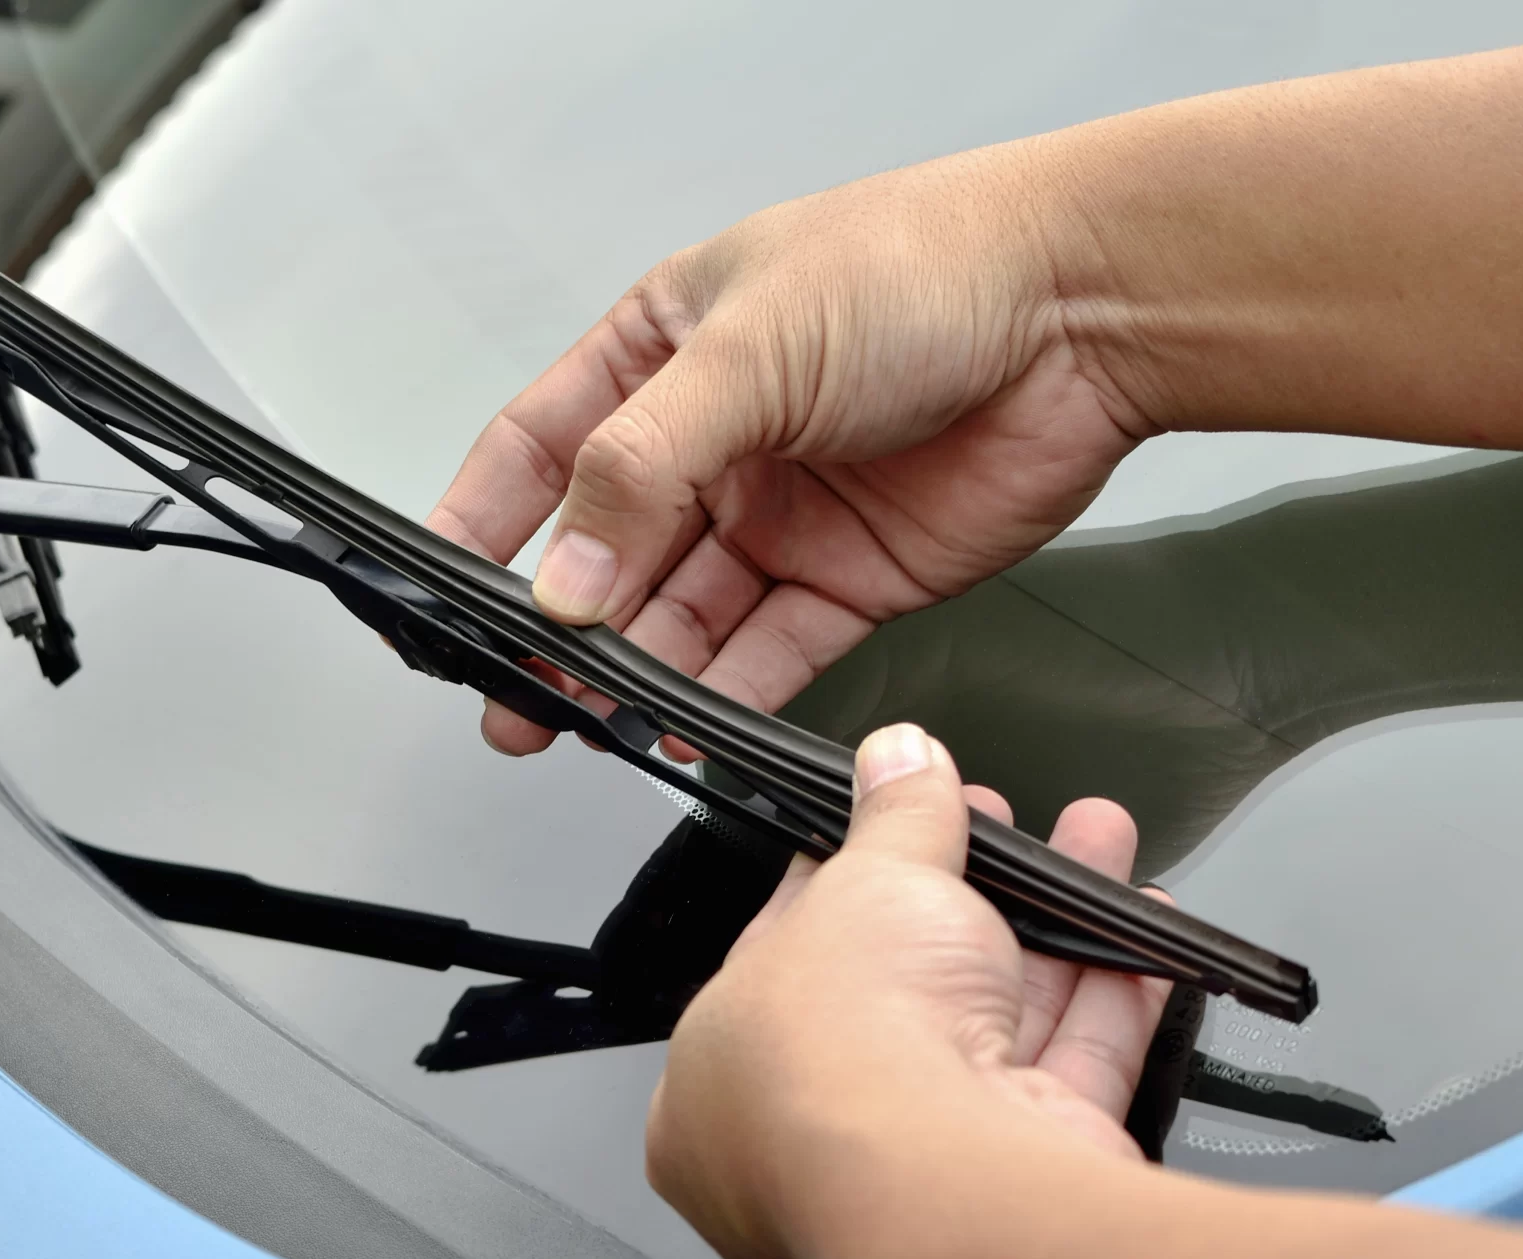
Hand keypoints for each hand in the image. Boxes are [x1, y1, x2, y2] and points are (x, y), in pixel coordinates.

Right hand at [426, 149, 1153, 756]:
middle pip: (606, 551)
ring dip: (631, 674)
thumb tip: (566, 577)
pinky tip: (684, 728)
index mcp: (665, 350)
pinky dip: (721, 697)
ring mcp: (777, 513)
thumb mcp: (749, 350)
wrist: (1087, 311)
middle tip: (513, 696)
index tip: (435, 594)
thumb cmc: (930, 267)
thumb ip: (642, 468)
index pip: (540, 448)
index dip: (481, 523)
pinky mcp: (845, 577)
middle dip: (556, 630)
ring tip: (588, 724)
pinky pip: (764, 653)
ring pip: (679, 616)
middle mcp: (714, 438)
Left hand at [645, 724, 1168, 1258]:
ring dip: (1056, 928)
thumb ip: (893, 818)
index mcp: (715, 1087)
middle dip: (971, 894)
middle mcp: (814, 1144)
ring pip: (996, 1028)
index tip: (904, 829)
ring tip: (1095, 837)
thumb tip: (897, 756)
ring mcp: (922, 1172)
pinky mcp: (1020, 1185)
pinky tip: (1143, 931)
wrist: (947, 1190)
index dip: (848, 885)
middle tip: (1004, 825)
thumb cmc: (842, 1055)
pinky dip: (1111, 1000)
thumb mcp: (861, 885)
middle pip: (904, 996)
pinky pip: (1068, 1076)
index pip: (782, 965)